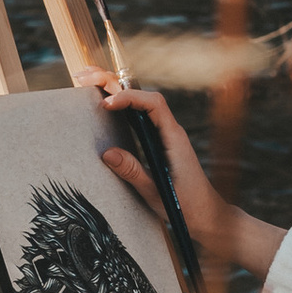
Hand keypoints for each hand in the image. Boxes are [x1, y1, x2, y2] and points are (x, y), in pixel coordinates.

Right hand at [92, 80, 286, 280]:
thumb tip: (106, 153)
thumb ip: (134, 173)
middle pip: (143, 96)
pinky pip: (139, 116)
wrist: (208, 216)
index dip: (129, 97)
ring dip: (115, 89)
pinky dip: (120, 105)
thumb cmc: (187, 207)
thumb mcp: (157, 194)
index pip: (153, 104)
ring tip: (85, 81)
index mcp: (174, 139)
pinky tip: (102, 103)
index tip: (106, 104)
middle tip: (83, 76)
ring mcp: (164, 135)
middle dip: (113, 82)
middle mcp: (170, 131)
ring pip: (140, 102)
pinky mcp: (159, 142)